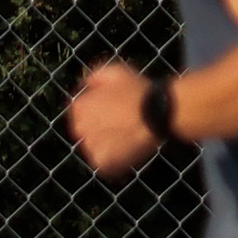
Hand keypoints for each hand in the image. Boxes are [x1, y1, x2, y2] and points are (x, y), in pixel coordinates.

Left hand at [68, 60, 165, 177]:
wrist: (158, 112)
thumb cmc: (139, 91)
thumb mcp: (114, 72)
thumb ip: (95, 77)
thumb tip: (86, 84)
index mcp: (79, 107)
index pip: (81, 114)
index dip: (99, 112)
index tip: (113, 112)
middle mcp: (80, 127)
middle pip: (86, 133)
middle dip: (101, 130)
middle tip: (122, 125)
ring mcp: (91, 147)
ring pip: (97, 149)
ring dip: (109, 146)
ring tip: (129, 137)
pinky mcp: (104, 163)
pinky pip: (107, 165)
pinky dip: (117, 161)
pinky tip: (130, 149)